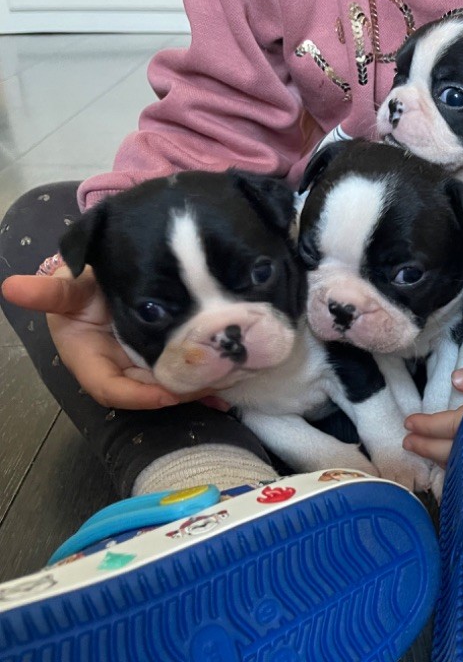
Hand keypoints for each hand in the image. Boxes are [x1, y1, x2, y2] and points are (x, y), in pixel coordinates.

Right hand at [2, 268, 214, 409]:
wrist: (105, 274)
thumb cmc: (82, 283)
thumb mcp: (68, 287)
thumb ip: (50, 292)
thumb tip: (12, 286)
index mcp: (89, 358)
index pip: (110, 388)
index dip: (137, 396)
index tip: (167, 394)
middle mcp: (118, 367)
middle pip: (148, 392)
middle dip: (178, 393)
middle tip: (211, 384)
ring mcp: (142, 363)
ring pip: (169, 384)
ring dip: (197, 388)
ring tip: (227, 381)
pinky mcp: (163, 355)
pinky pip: (183, 372)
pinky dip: (205, 380)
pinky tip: (231, 381)